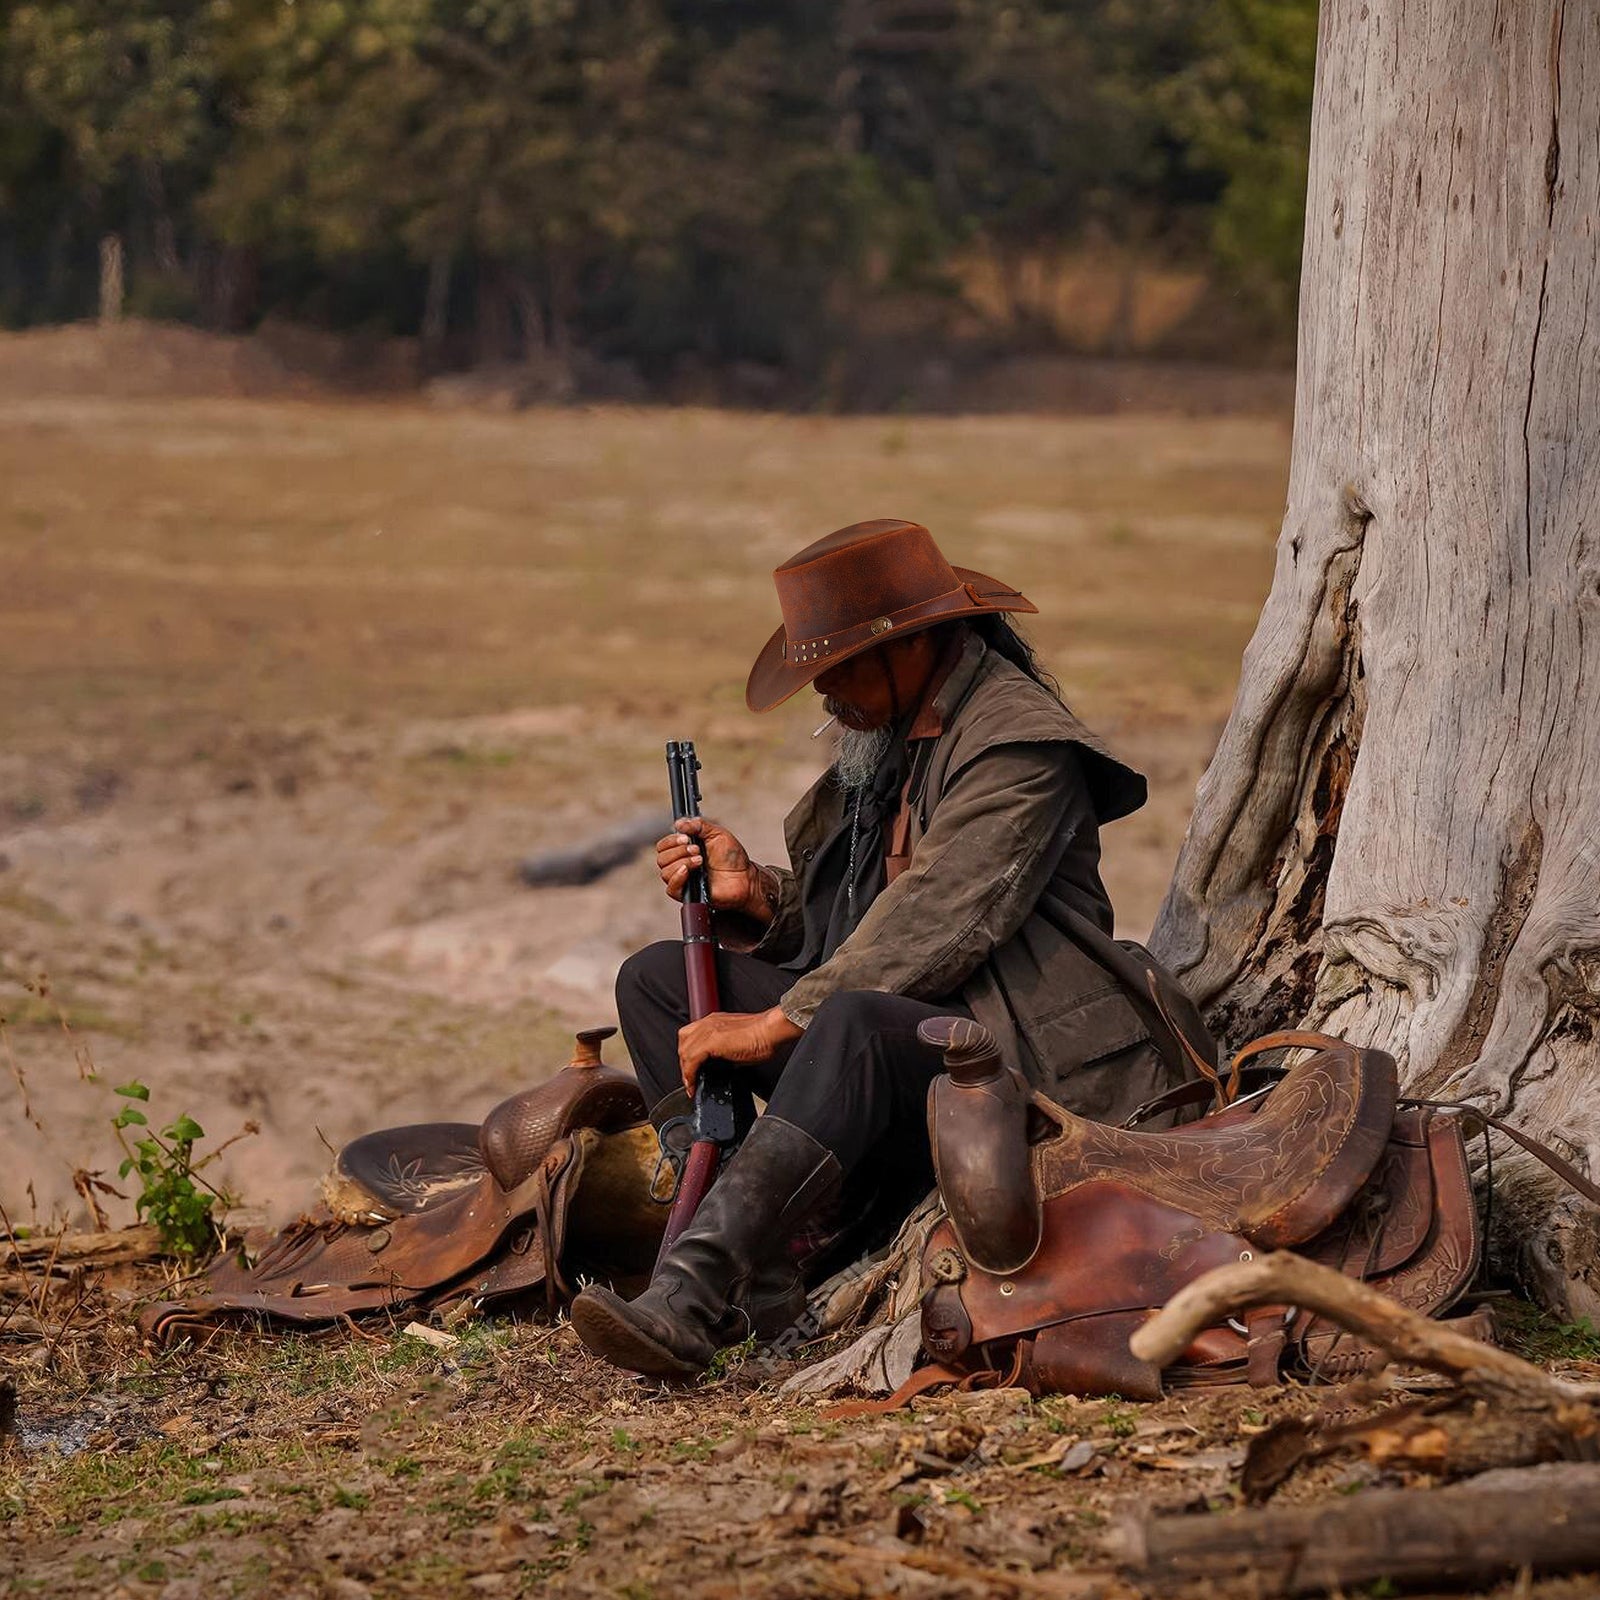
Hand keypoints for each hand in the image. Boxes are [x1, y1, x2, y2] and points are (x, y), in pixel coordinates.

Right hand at [656, 817, 770, 920]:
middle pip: (661, 858)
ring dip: (682, 862)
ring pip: (665, 872)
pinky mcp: (688, 894)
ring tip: (700, 861)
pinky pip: (671, 888)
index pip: (663, 845)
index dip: (671, 840)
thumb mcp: (717, 833)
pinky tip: (688, 871)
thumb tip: (679, 823)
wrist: (745, 877)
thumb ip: (699, 825)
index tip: (686, 838)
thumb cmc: (732, 857)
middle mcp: (681, 864)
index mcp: (684, 850)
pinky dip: (677, 877)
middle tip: (697, 850)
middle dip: (679, 851)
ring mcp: (684, 879)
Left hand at [677, 1006, 803, 1094]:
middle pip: (683, 1043)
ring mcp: (709, 1030)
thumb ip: (726, 1052)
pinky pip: (691, 1060)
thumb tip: (723, 1066)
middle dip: (684, 1063)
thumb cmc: (763, 1035)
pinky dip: (689, 1074)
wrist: (771, 1031)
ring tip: (691, 1085)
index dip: (688, 1055)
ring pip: (684, 1052)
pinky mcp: (711, 1041)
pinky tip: (693, 1084)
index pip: (691, 1037)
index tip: (692, 1071)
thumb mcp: (739, 1043)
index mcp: (715, 1021)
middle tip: (690, 1079)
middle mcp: (709, 1023)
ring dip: (685, 1071)